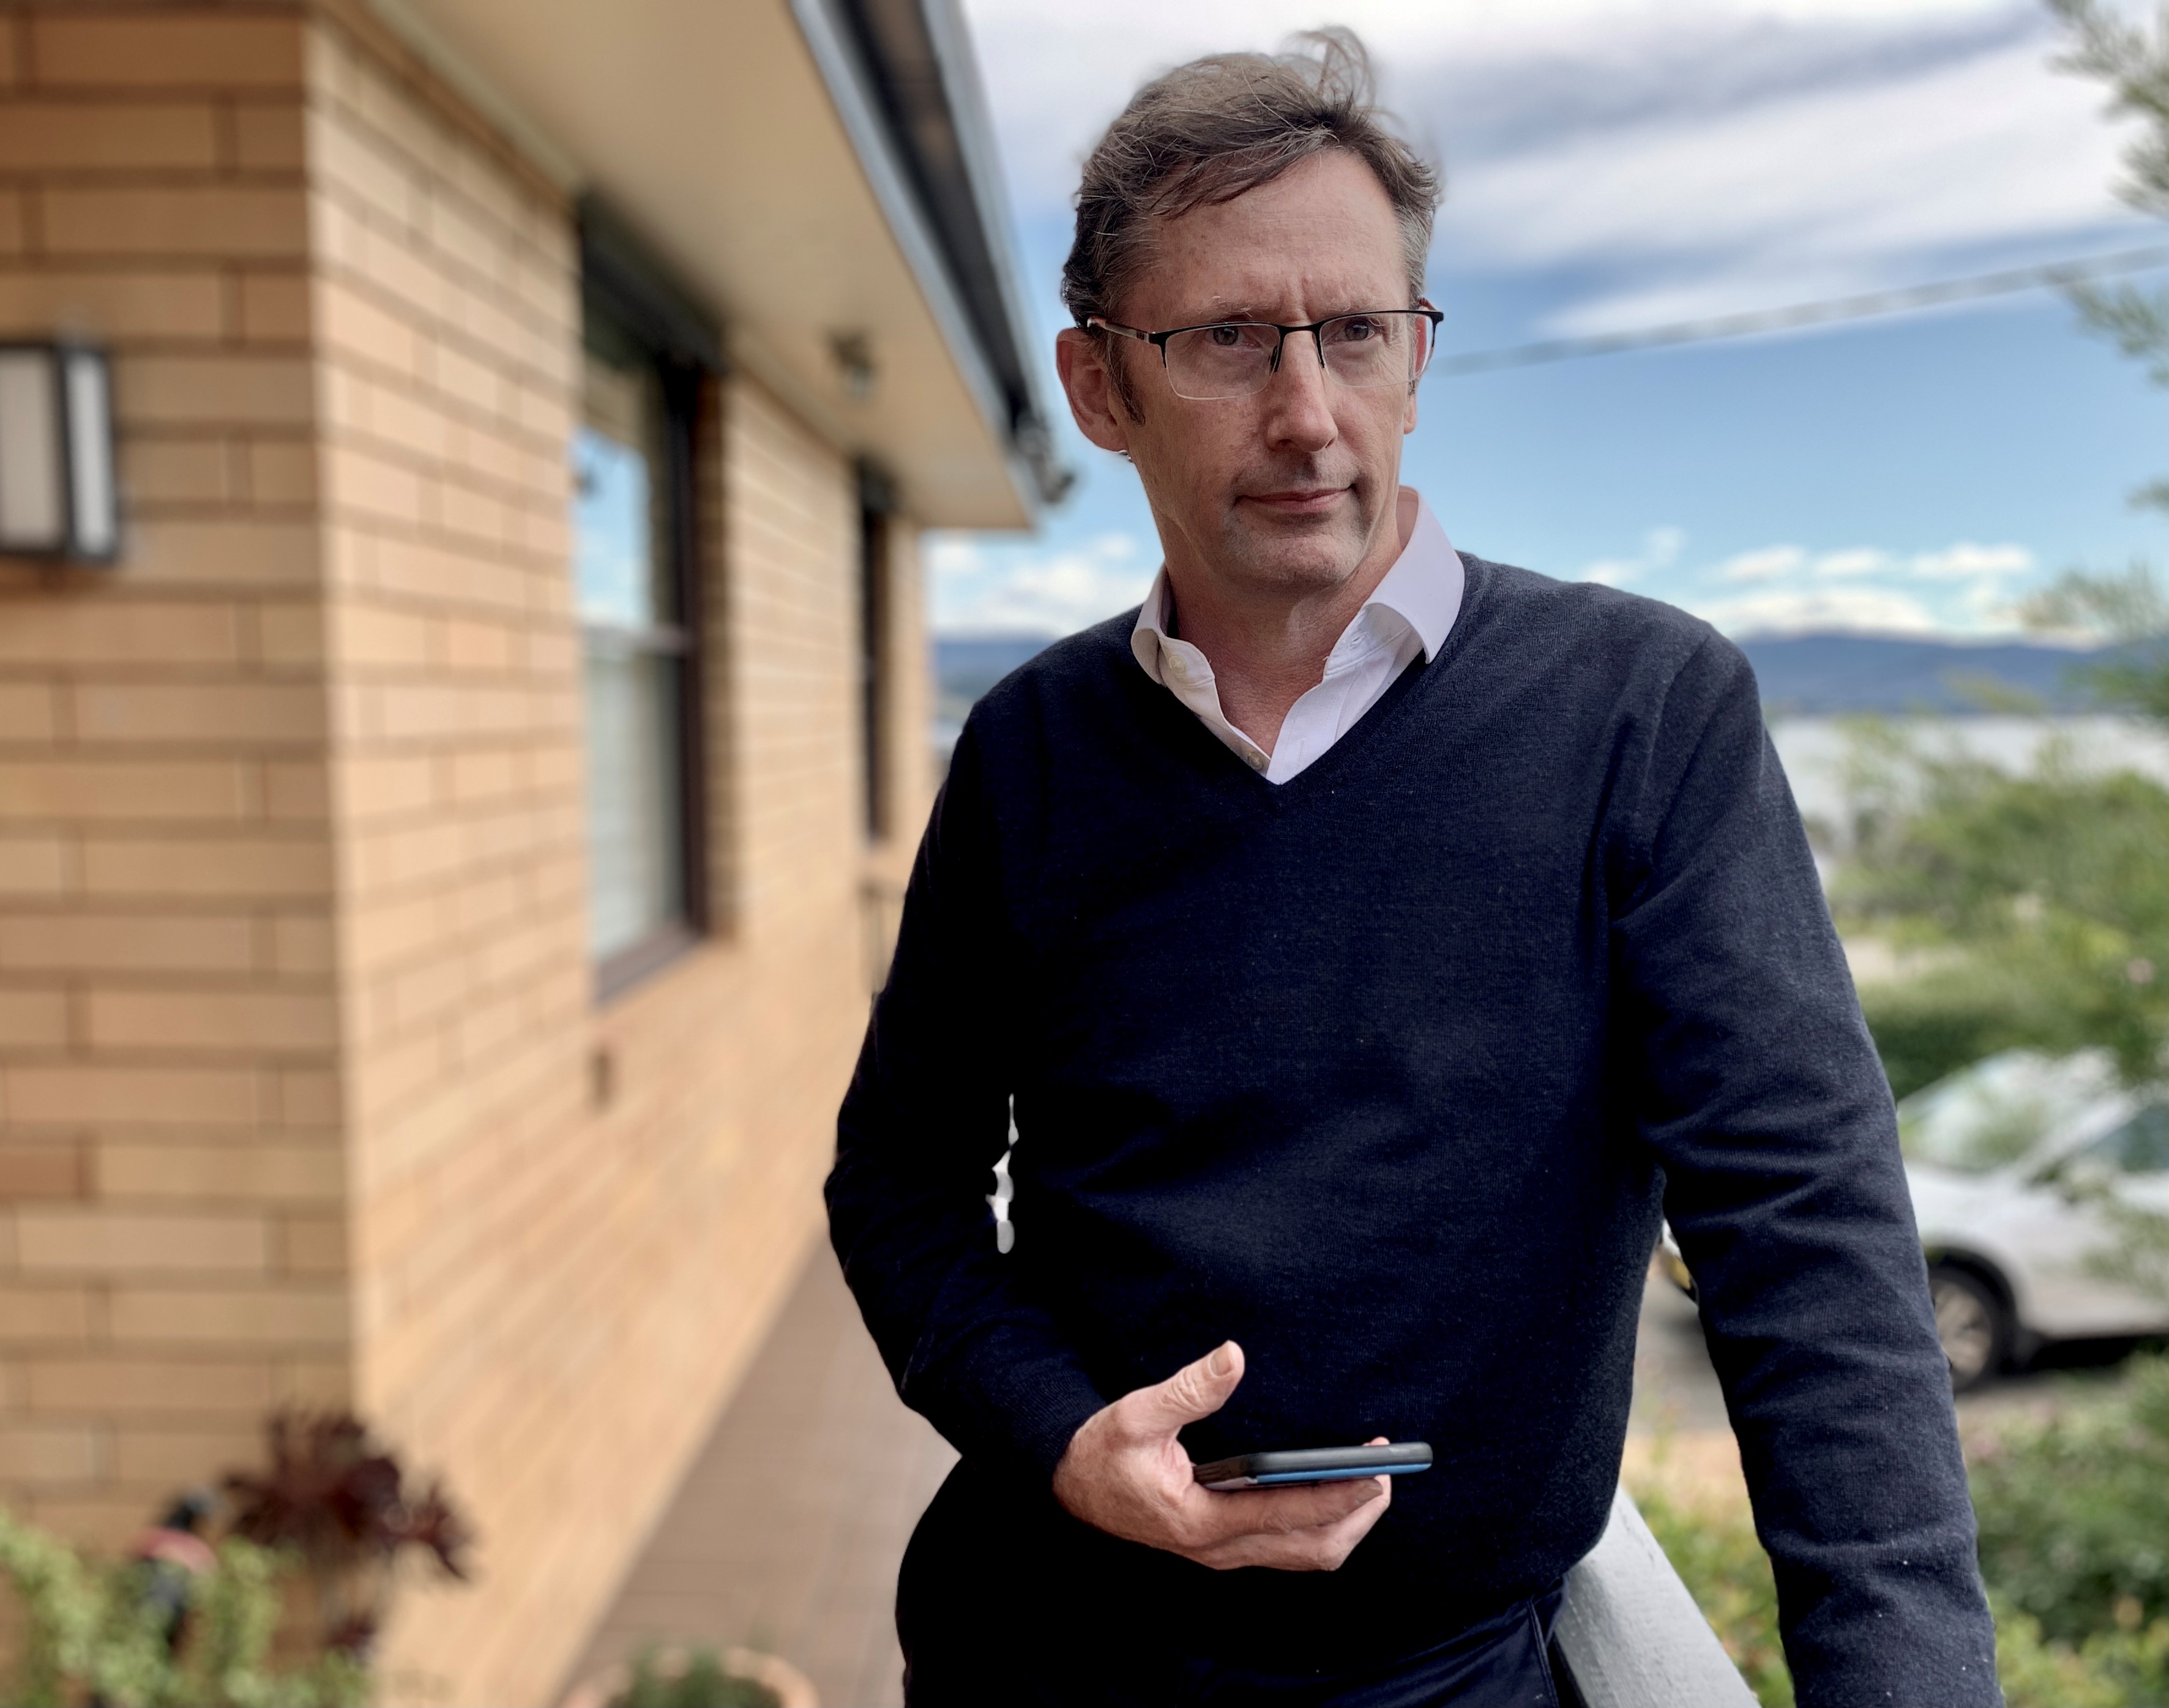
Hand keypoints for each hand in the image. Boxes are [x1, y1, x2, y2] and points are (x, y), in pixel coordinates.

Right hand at [1050, 1340, 1391, 1571]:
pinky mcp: (1227, 1547)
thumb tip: (1233, 1356)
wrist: (1072, 1489)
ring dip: (1347, 1525)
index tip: (1374, 1470)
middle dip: (1358, 1514)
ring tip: (1374, 1483)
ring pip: (1307, 1556)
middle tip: (1387, 1472)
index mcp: (1199, 1519)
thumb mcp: (1136, 1413)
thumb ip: (1188, 1389)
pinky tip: (1338, 1495)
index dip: (1337, 1494)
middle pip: (1312, 1548)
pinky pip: (1290, 1549)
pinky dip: (1325, 1527)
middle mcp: (1218, 1548)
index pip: (1286, 1514)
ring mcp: (1224, 1553)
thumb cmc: (1104, 1451)